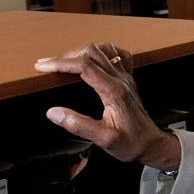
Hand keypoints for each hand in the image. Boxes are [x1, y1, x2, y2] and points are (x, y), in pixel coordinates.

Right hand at [33, 42, 180, 170]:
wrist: (152, 143)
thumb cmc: (131, 143)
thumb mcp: (103, 139)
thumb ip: (78, 125)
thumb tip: (54, 112)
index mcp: (114, 91)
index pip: (84, 66)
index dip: (60, 63)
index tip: (42, 66)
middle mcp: (121, 79)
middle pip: (92, 52)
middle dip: (66, 56)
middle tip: (48, 65)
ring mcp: (126, 78)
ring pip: (104, 50)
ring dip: (83, 52)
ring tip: (66, 63)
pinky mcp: (128, 80)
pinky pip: (118, 56)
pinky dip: (102, 53)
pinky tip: (93, 60)